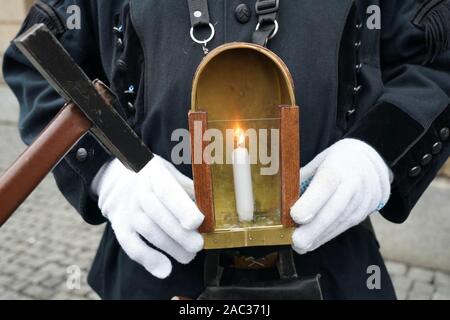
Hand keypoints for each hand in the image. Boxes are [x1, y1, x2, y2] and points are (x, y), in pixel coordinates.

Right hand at [91, 155, 203, 278]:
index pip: (166, 190)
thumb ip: (190, 189)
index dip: (181, 207)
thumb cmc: (157, 179)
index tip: (197, 222)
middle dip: (179, 232)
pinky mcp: (119, 224)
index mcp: (154, 173)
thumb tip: (212, 206)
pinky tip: (164, 270)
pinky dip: (147, 259)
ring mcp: (127, 207)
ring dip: (169, 247)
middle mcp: (138, 189)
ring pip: (146, 229)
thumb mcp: (173, 174)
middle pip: (156, 212)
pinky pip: (130, 244)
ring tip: (189, 256)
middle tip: (198, 245)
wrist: (120, 179)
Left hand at [290, 139, 391, 254]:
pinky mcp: (362, 214)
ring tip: (299, 246)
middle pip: (334, 210)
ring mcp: (361, 201)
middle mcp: (353, 184)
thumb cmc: (337, 161)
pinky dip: (325, 237)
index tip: (296, 216)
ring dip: (317, 237)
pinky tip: (311, 243)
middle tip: (295, 242)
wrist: (371, 164)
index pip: (326, 184)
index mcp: (338, 167)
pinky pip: (342, 228)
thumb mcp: (319, 161)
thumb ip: (302, 178)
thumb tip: (280, 199)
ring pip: (339, 223)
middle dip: (314, 229)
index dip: (312, 202)